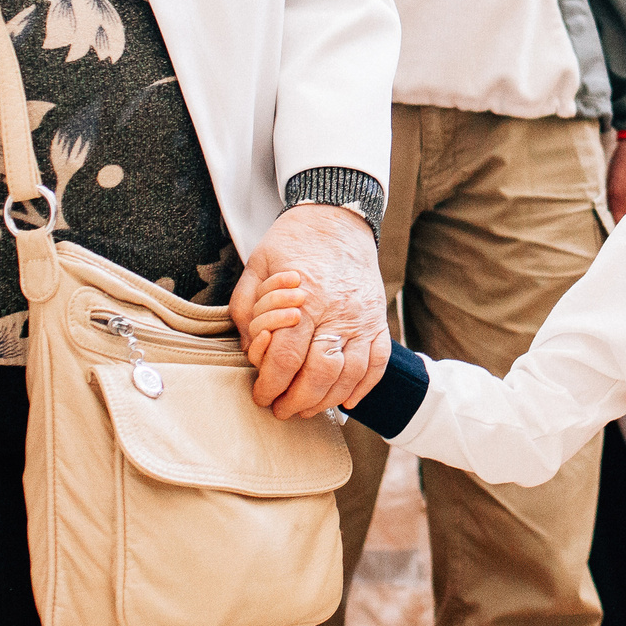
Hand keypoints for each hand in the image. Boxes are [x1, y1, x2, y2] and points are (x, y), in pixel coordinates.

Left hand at [235, 204, 387, 418]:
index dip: (271, 385)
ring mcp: (363, 316)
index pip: (286, 357)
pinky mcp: (378, 318)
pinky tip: (347, 400)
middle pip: (320, 373)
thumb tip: (252, 353)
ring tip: (308, 409)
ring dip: (328, 400)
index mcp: (304, 297)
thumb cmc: (292, 242)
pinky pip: (379, 361)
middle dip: (298, 401)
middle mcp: (337, 311)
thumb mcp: (256, 267)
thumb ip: (247, 310)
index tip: (261, 395)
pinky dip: (364, 387)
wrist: (337, 216)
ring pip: (351, 374)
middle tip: (282, 410)